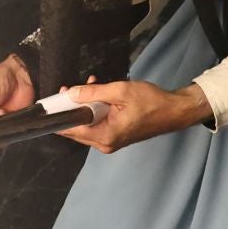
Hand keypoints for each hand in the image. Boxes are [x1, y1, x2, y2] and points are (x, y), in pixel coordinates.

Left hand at [56, 80, 211, 153]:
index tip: (51, 101)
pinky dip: (95, 109)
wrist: (175, 110)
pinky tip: (100, 93)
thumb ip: (93, 93)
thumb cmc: (151, 101)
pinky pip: (98, 123)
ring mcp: (110, 141)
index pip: (72, 130)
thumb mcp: (120, 91)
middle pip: (77, 128)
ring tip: (91, 85)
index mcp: (105, 136)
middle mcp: (105, 143)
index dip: (60, 115)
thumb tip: (71, 93)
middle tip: (71, 88)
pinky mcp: (116, 135)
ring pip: (87, 123)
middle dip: (73, 107)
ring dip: (86, 105)